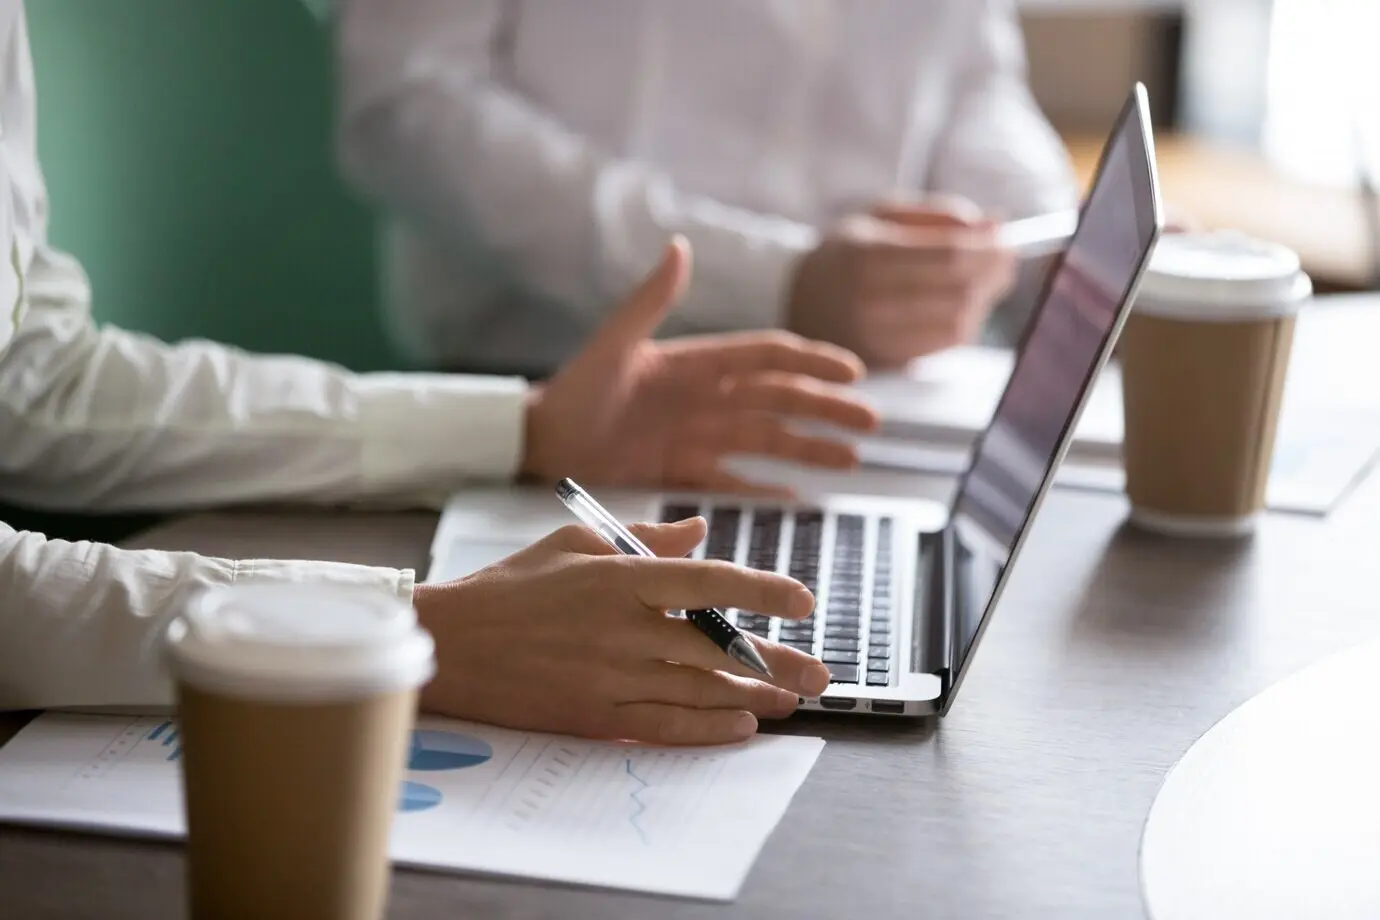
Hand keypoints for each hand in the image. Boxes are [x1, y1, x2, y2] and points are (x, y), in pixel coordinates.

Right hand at [413, 518, 831, 745]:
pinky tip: (740, 727)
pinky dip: (706, 728)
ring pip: (699, 690)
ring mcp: (610, 677)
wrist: (452, 643)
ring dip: (753, 697)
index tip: (804, 601)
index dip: (764, 590)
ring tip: (790, 700)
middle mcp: (623, 628)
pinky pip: (663, 726)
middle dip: (777, 662)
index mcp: (621, 578)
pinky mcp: (594, 716)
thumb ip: (644, 539)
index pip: (710, 582)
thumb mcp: (574, 543)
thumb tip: (699, 532)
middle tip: (820, 674)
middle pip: (718, 648)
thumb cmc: (512, 586)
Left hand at [521, 236, 878, 496]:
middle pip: (781, 401)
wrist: (541, 441)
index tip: (851, 371)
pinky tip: (799, 498)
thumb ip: (650, 300)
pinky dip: (765, 488)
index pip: (767, 356)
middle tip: (871, 422)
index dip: (811, 361)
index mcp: (697, 362)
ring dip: (809, 448)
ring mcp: (699, 435)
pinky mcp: (683, 471)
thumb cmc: (573, 388)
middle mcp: (707, 397)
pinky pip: (734, 480)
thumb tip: (679, 247)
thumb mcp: (614, 343)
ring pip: (767, 440)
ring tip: (850, 459)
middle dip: (826, 409)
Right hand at [786, 196, 1017, 369]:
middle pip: (958, 291)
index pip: (950, 255)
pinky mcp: (882, 360)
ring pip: (956, 322)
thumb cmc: (848, 251)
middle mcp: (868, 299)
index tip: (1008, 240)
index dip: (989, 249)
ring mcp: (874, 335)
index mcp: (867, 254)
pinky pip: (942, 346)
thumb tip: (994, 224)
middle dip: (993, 274)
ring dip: (980, 301)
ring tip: (980, 283)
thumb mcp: (880, 215)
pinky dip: (962, 324)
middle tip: (1005, 261)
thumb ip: (937, 215)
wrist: (795, 299)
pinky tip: (958, 307)